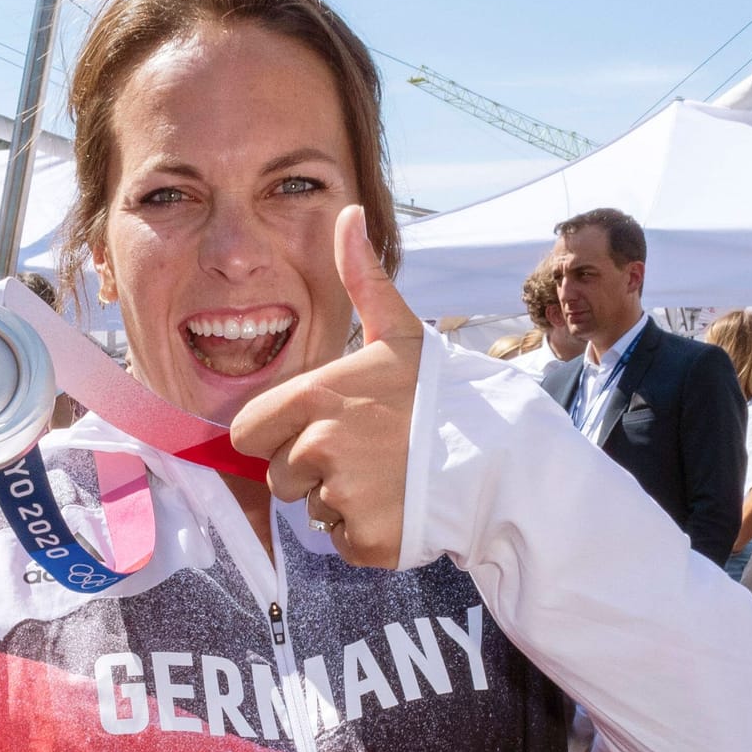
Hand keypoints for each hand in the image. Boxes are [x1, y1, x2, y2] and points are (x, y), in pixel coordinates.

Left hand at [230, 205, 424, 568]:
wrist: (503, 459)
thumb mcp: (400, 332)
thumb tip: (346, 211)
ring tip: (389, 476)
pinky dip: (367, 533)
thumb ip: (362, 279)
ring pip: (311, 508)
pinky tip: (401, 505)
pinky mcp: (364, 540)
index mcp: (312, 398)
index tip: (321, 426)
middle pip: (277, 474)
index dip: (278, 433)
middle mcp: (317, 447)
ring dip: (340, 499)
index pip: (248, 432)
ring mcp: (341, 496)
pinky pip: (342, 540)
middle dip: (309, 469)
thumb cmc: (443, 394)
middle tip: (364, 453)